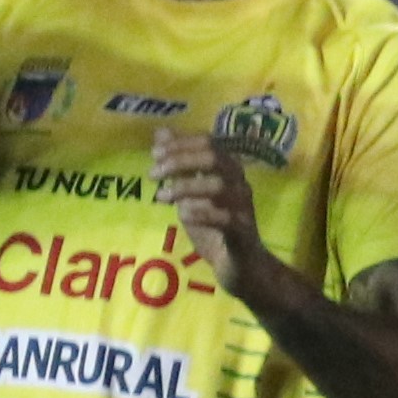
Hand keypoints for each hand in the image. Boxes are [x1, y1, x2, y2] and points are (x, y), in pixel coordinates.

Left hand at [148, 129, 275, 293]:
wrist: (238, 265)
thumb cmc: (213, 225)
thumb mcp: (189, 192)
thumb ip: (178, 164)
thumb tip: (160, 132)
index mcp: (228, 170)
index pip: (208, 143)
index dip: (180, 144)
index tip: (154, 153)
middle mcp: (239, 183)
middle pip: (214, 158)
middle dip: (179, 161)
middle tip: (153, 174)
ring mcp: (244, 207)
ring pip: (219, 186)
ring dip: (184, 187)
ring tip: (161, 197)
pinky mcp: (242, 232)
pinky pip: (225, 217)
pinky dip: (200, 213)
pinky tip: (182, 214)